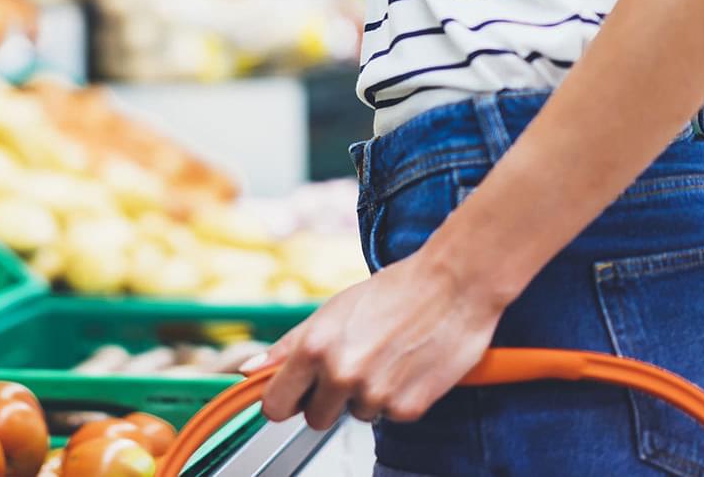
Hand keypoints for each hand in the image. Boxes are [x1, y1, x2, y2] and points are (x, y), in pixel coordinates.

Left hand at [251, 251, 504, 430]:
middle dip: (328, 399)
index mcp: (314, 347)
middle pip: (314, 418)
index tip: (295, 394)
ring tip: (386, 358)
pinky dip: (397, 398)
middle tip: (353, 366)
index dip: (285, 400)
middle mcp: (341, 373)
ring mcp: (375, 394)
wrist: (454, 284)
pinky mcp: (408, 408)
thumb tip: (249, 370)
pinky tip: (408, 367)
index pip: (275, 405)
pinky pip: (389, 416)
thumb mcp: (332, 310)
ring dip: (367, 396)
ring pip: (355, 416)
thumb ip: (289, 345)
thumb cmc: (394, 290)